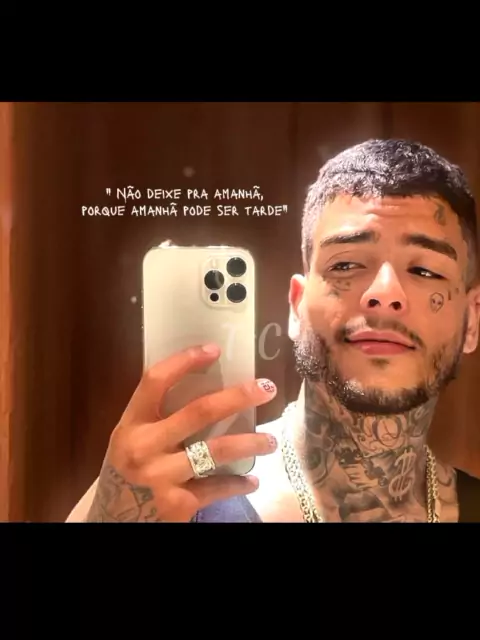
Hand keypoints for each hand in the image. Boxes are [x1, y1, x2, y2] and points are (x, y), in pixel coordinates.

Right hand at [85, 344, 277, 521]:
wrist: (118, 513)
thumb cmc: (134, 463)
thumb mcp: (136, 433)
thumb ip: (162, 412)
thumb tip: (212, 381)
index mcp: (132, 422)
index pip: (156, 380)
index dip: (184, 361)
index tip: (214, 350)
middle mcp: (144, 446)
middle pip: (198, 411)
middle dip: (238, 397)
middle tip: (266, 389)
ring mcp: (160, 476)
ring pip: (216, 451)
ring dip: (250, 443)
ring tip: (271, 440)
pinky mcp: (176, 503)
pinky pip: (216, 488)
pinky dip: (238, 484)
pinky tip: (252, 480)